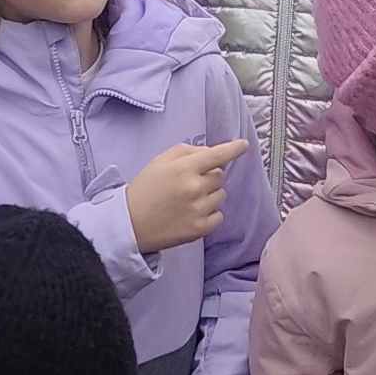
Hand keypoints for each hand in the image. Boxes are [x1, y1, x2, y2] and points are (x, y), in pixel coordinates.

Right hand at [125, 139, 250, 252]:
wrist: (129, 224)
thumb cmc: (144, 189)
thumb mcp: (159, 162)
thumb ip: (185, 152)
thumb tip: (208, 152)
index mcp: (184, 168)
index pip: (217, 155)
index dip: (233, 148)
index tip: (245, 145)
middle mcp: (194, 188)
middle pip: (220, 176)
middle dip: (209, 177)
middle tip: (189, 183)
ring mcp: (199, 210)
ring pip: (221, 196)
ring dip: (209, 196)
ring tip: (187, 201)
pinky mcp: (200, 229)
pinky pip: (219, 216)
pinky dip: (209, 214)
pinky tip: (191, 214)